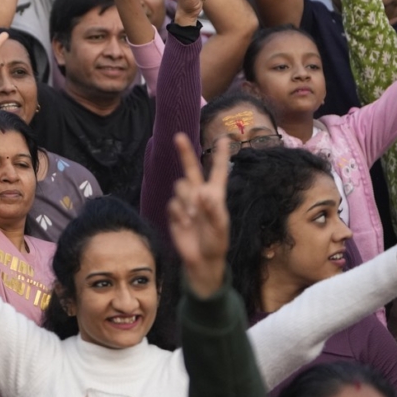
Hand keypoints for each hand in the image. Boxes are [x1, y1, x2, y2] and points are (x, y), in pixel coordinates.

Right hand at [168, 133, 230, 297]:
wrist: (200, 260)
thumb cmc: (216, 243)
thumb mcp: (220, 229)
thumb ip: (213, 210)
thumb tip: (203, 192)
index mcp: (215, 195)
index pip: (218, 172)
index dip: (221, 156)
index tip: (224, 139)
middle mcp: (199, 194)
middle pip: (190, 169)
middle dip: (184, 152)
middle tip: (179, 136)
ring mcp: (186, 202)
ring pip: (180, 187)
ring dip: (186, 199)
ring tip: (193, 217)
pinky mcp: (174, 212)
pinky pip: (172, 204)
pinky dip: (178, 214)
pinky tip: (184, 224)